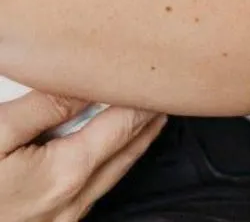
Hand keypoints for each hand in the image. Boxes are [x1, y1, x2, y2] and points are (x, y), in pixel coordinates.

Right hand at [0, 92, 165, 220]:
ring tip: (147, 120)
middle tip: (164, 97)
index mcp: (66, 172)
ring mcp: (62, 218)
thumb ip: (47, 105)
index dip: (143, 100)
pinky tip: (108, 155)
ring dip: (133, 144)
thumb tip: (87, 83)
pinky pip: (94, 190)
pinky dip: (111, 164)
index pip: (123, 125)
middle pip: (126, 152)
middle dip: (147, 122)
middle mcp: (72, 200)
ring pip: (112, 174)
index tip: (157, 80)